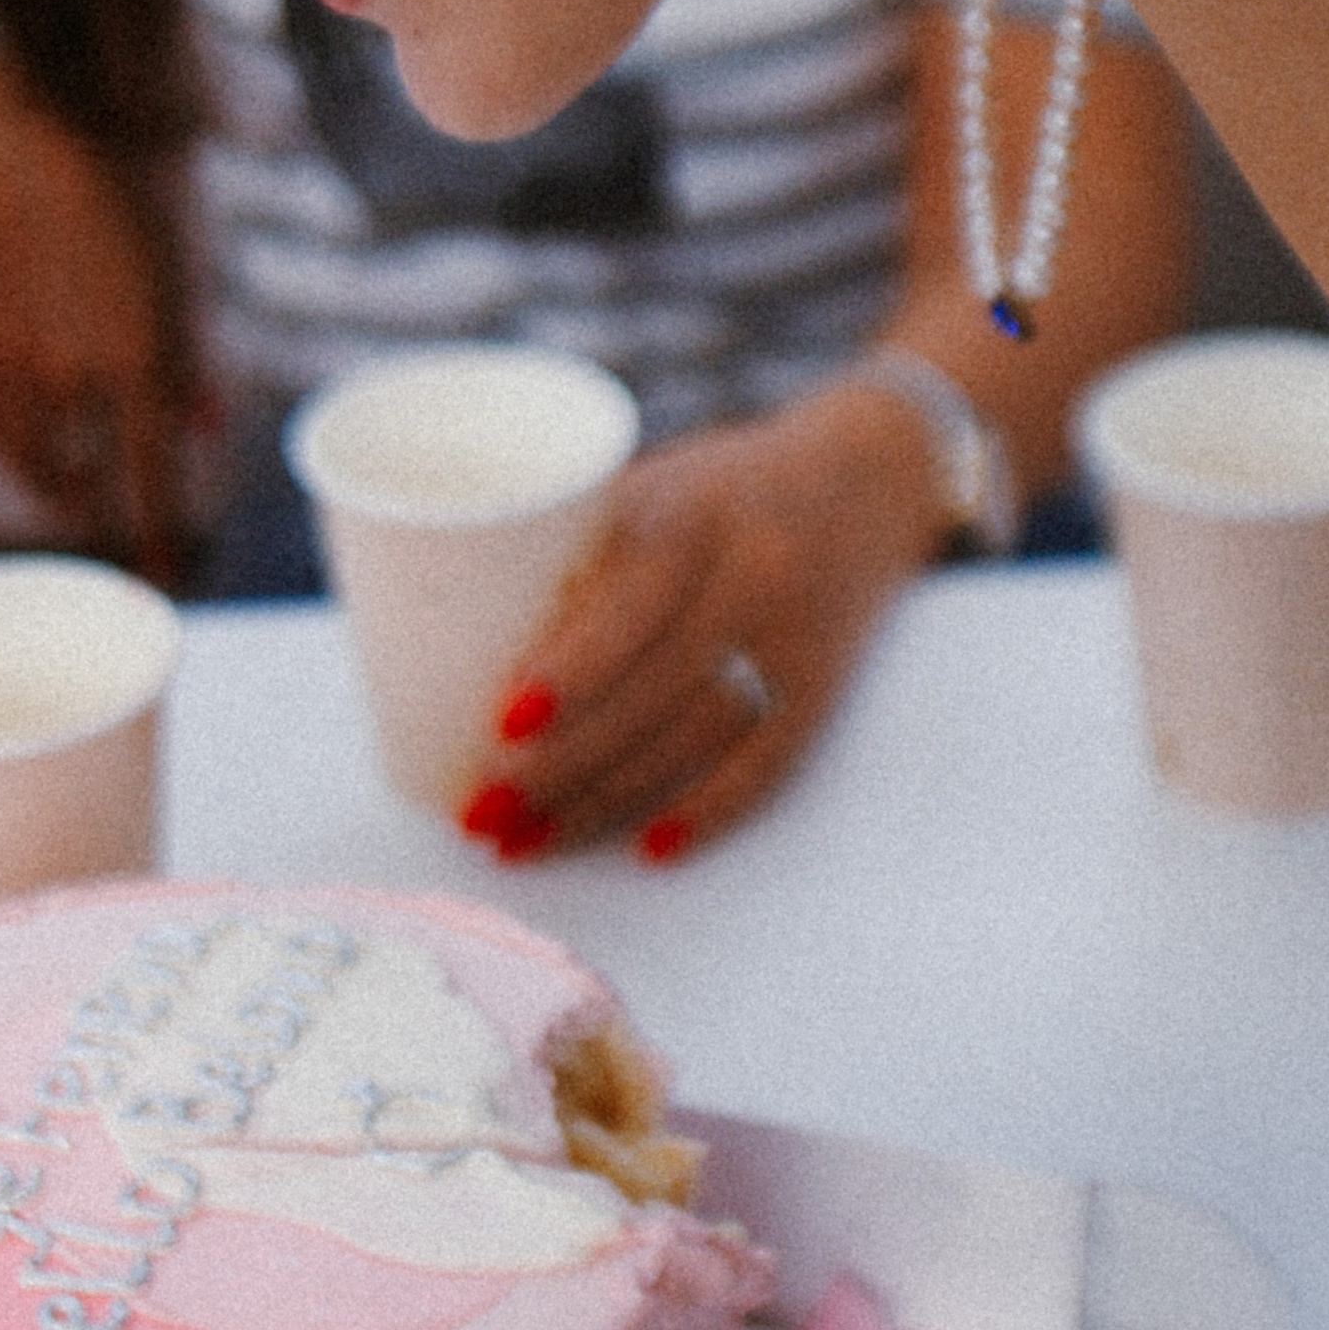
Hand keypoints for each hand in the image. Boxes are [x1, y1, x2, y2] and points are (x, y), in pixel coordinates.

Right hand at [0, 62, 199, 584]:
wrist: (28, 139)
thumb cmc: (128, 200)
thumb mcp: (182, 272)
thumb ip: (193, 360)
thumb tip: (206, 433)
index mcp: (140, 354)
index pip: (151, 475)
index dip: (157, 533)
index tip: (163, 577)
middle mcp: (74, 370)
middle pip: (92, 485)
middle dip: (112, 527)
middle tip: (128, 557)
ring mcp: (15, 362)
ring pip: (35, 465)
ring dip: (63, 493)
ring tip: (84, 498)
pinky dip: (15, 458)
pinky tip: (36, 462)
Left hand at [452, 379, 945, 864]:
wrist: (869, 478)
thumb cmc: (719, 484)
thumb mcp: (652, 485)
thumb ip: (582, 554)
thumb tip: (459, 642)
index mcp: (695, 512)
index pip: (632, 605)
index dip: (569, 671)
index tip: (499, 727)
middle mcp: (754, 576)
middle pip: (653, 692)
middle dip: (559, 766)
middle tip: (481, 812)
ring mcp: (794, 640)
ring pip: (694, 739)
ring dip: (604, 804)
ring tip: (525, 842)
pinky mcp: (821, 689)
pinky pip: (764, 766)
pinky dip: (704, 813)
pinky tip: (644, 851)